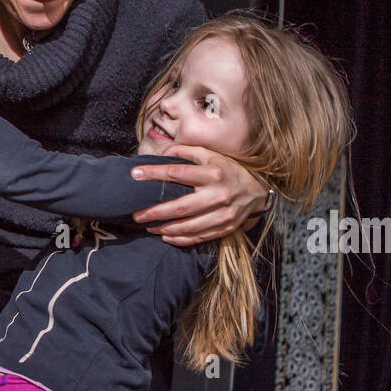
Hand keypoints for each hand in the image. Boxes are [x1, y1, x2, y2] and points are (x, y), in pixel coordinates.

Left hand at [128, 145, 268, 244]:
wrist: (256, 191)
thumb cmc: (228, 170)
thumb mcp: (211, 155)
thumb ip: (186, 151)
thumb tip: (161, 154)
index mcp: (212, 173)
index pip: (176, 172)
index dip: (153, 173)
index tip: (134, 175)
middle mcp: (218, 194)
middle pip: (180, 207)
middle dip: (155, 212)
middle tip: (136, 214)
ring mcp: (223, 214)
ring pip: (187, 226)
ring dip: (164, 228)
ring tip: (148, 226)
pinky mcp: (225, 228)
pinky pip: (198, 237)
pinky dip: (179, 239)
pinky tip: (165, 236)